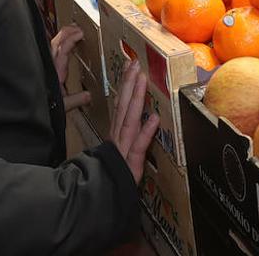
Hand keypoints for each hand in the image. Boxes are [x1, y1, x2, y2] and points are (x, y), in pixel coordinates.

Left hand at [50, 24, 89, 110]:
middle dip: (66, 33)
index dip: (71, 39)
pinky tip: (61, 47)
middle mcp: (50, 68)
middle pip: (56, 44)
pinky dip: (57, 47)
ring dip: (62, 38)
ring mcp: (46, 68)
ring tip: (71, 31)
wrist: (29, 113)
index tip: (80, 32)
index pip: (63, 50)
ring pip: (52, 47)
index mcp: (55, 73)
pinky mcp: (44, 72)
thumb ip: (76, 100)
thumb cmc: (44, 109)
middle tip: (77, 27)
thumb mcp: (62, 106)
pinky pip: (51, 54)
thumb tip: (88, 95)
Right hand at [109, 60, 158, 183]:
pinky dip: (146, 132)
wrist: (103, 196)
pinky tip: (155, 118)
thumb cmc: (113, 174)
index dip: (126, 84)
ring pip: (129, 119)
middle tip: (135, 62)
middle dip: (129, 83)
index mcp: (117, 133)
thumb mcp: (120, 153)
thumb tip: (140, 118)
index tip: (131, 66)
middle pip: (123, 106)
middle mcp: (118, 136)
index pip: (121, 104)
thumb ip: (128, 136)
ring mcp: (123, 148)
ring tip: (142, 79)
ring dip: (136, 98)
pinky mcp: (131, 163)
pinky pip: (139, 146)